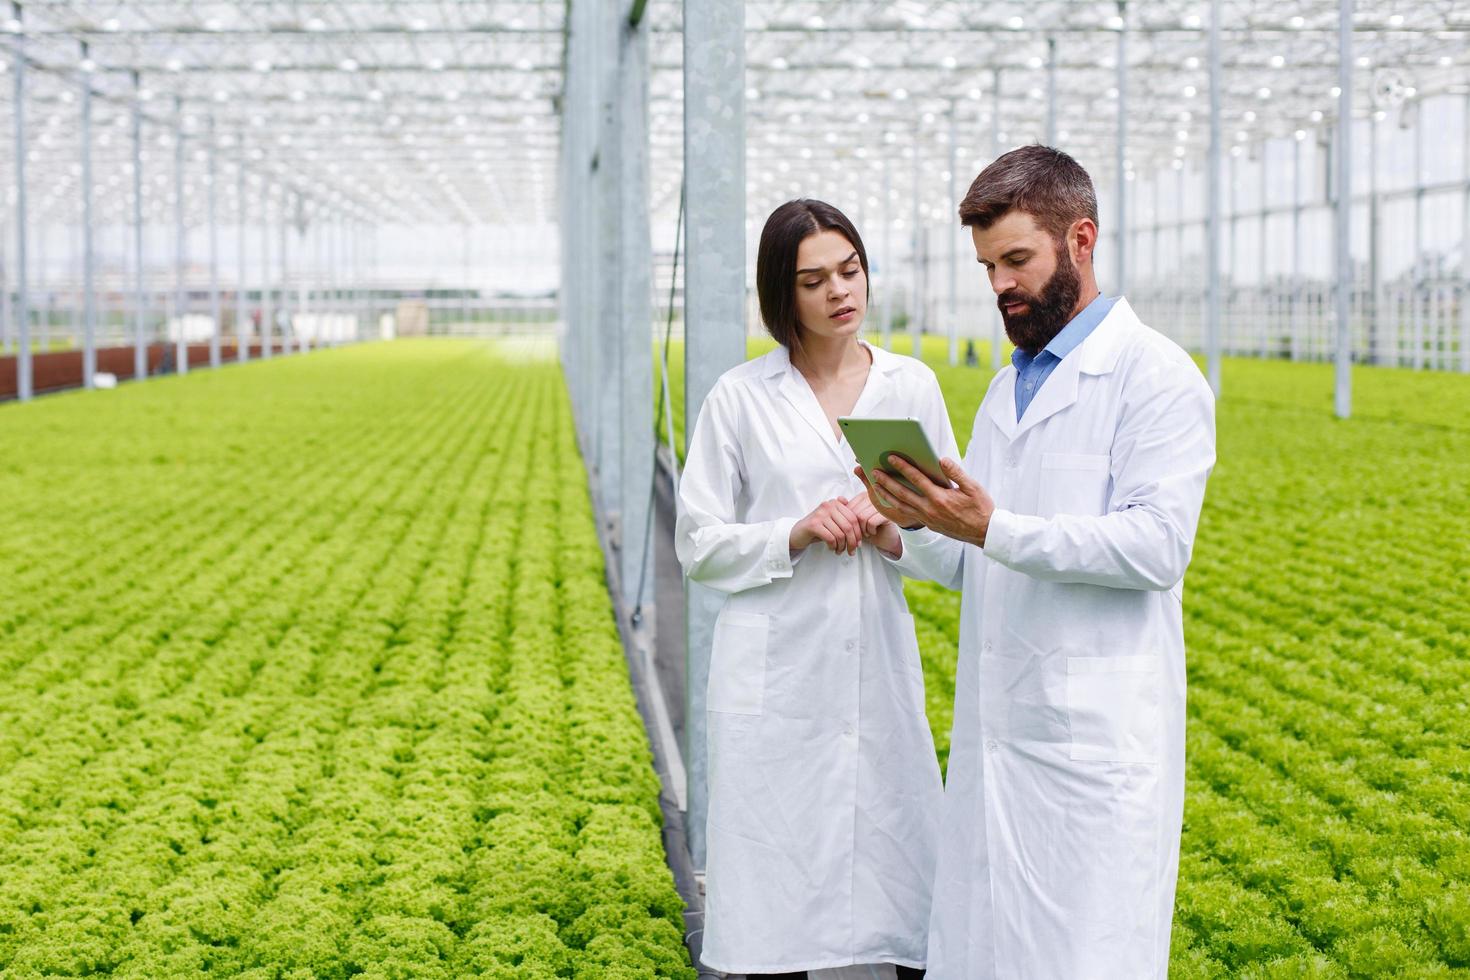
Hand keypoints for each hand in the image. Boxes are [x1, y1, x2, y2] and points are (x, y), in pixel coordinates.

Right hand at [790, 498, 863, 555]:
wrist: (797, 533)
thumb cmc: (818, 529)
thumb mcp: (834, 523)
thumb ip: (847, 522)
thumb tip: (864, 533)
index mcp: (835, 503)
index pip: (853, 518)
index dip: (858, 533)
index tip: (858, 544)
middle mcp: (828, 506)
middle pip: (848, 526)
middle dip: (852, 542)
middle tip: (851, 551)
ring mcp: (820, 514)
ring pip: (840, 534)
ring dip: (842, 546)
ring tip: (839, 551)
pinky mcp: (813, 524)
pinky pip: (830, 538)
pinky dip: (833, 546)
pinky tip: (831, 548)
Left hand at [841, 492, 889, 536]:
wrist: (885, 539)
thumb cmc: (868, 528)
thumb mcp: (855, 519)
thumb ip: (847, 509)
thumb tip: (838, 498)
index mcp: (865, 496)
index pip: (850, 507)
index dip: (849, 520)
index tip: (854, 527)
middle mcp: (874, 497)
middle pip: (855, 512)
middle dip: (855, 526)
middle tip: (861, 532)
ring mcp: (882, 505)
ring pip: (862, 517)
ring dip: (862, 529)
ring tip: (867, 532)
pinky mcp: (888, 514)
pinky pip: (871, 522)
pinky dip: (870, 530)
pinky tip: (873, 532)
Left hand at [861, 457, 994, 546]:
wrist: (984, 533)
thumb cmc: (980, 508)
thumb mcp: (973, 488)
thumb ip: (956, 473)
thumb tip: (942, 460)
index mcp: (940, 498)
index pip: (917, 479)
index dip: (903, 467)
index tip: (891, 458)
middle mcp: (930, 510)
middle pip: (902, 493)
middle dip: (887, 481)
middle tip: (873, 471)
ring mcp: (927, 519)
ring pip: (901, 506)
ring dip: (886, 494)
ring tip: (875, 484)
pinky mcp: (928, 524)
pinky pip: (907, 513)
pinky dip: (895, 505)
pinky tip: (889, 498)